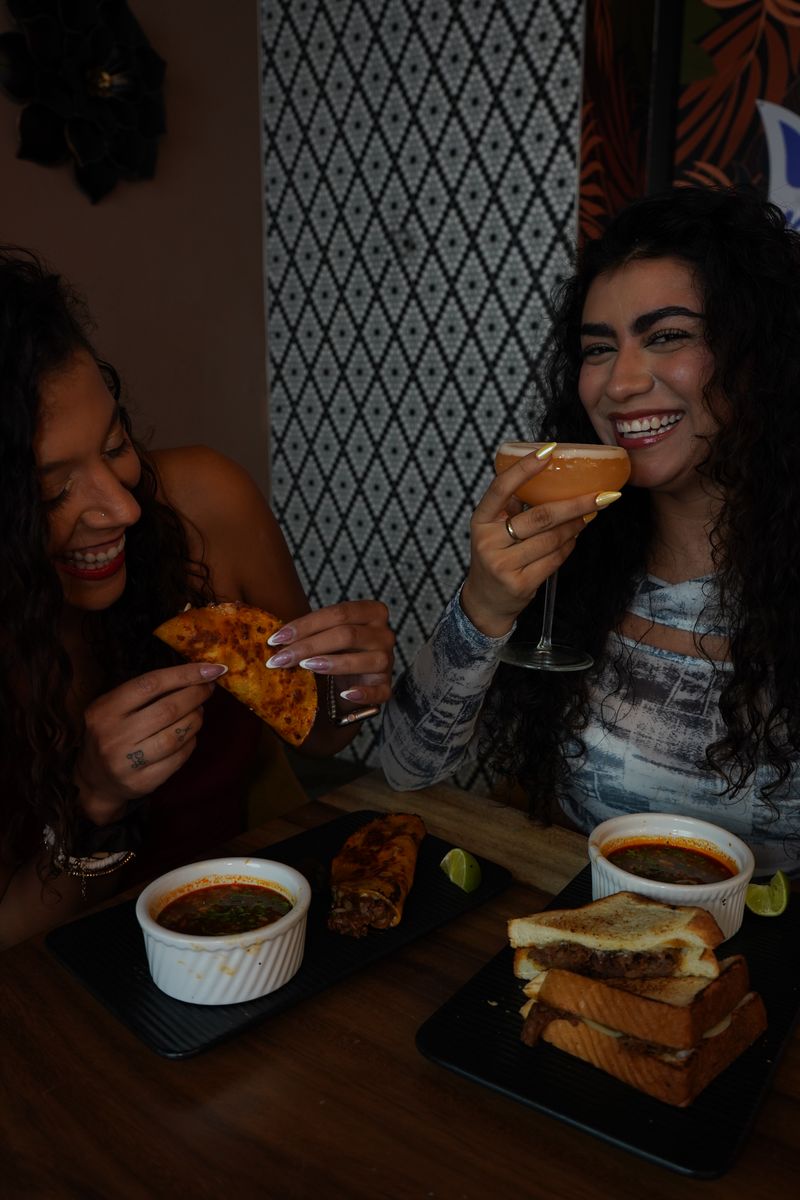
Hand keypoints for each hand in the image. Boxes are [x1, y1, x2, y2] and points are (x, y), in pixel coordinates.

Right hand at [74, 662, 226, 825]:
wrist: (96, 779)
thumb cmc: (114, 732)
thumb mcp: (116, 707)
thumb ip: (147, 692)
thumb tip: (196, 676)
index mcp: (105, 709)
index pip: (150, 684)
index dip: (185, 674)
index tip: (212, 669)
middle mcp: (113, 736)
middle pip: (167, 710)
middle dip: (196, 695)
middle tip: (209, 688)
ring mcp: (126, 762)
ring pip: (175, 736)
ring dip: (196, 720)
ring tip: (199, 712)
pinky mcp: (141, 782)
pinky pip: (178, 759)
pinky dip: (191, 742)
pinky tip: (190, 735)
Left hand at [264, 600, 394, 709]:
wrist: (355, 678)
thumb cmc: (337, 650)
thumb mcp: (328, 633)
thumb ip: (311, 631)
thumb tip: (276, 639)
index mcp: (372, 612)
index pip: (339, 613)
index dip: (305, 624)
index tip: (276, 639)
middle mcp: (384, 634)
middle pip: (347, 635)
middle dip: (308, 646)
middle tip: (279, 658)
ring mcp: (388, 661)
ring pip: (362, 660)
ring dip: (331, 663)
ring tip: (304, 667)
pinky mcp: (387, 686)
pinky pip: (378, 691)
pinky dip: (362, 693)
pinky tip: (345, 694)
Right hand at [461, 448, 601, 637]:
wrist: (485, 601)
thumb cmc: (495, 556)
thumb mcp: (493, 529)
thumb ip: (513, 506)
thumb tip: (550, 476)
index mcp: (480, 521)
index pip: (501, 488)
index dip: (524, 468)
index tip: (548, 450)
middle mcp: (489, 542)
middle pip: (540, 516)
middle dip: (576, 504)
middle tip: (602, 494)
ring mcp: (503, 565)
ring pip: (552, 539)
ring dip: (576, 526)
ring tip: (589, 515)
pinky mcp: (520, 583)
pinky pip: (555, 560)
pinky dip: (569, 546)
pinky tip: (574, 537)